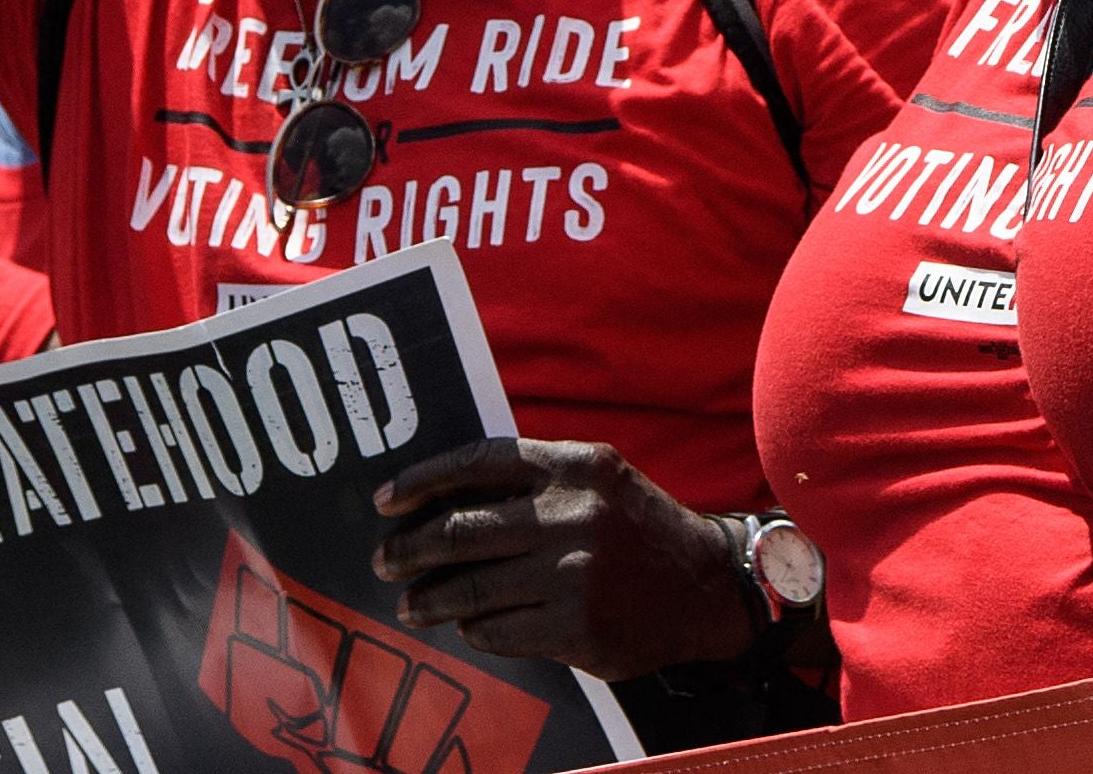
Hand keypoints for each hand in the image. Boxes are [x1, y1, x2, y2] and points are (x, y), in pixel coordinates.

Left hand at [362, 438, 751, 675]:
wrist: (706, 586)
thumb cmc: (636, 530)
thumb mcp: (599, 483)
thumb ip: (534, 482)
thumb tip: (440, 500)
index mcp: (577, 465)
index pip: (479, 461)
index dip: (423, 480)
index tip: (385, 501)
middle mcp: (574, 514)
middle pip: (461, 530)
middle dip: (409, 549)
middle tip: (386, 561)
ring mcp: (574, 573)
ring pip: (468, 590)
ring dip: (427, 600)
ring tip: (412, 605)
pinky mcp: (574, 626)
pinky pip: (495, 631)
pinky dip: (475, 630)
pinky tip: (474, 624)